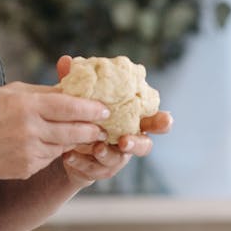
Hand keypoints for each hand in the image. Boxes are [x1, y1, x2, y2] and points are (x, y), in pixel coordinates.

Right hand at [0, 80, 110, 181]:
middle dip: (92, 128)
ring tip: (79, 132)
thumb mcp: (10, 93)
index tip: (105, 108)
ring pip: (63, 146)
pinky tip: (46, 143)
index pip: (69, 106)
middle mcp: (30, 130)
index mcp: (26, 106)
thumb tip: (71, 90)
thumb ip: (42, 93)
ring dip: (72, 140)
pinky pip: (49, 158)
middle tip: (103, 126)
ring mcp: (29, 152)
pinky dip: (52, 150)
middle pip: (74, 130)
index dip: (91, 108)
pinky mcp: (27, 168)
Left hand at [55, 55, 172, 187]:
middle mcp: (129, 139)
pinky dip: (81, 162)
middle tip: (124, 141)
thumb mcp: (79, 97)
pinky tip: (69, 156)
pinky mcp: (99, 169)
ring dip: (107, 154)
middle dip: (137, 143)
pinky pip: (93, 169)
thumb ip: (75, 81)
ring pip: (118, 160)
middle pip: (144, 146)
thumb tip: (66, 61)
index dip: (163, 121)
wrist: (65, 142)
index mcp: (132, 119)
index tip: (166, 119)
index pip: (155, 120)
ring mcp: (116, 157)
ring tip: (95, 147)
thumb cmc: (82, 113)